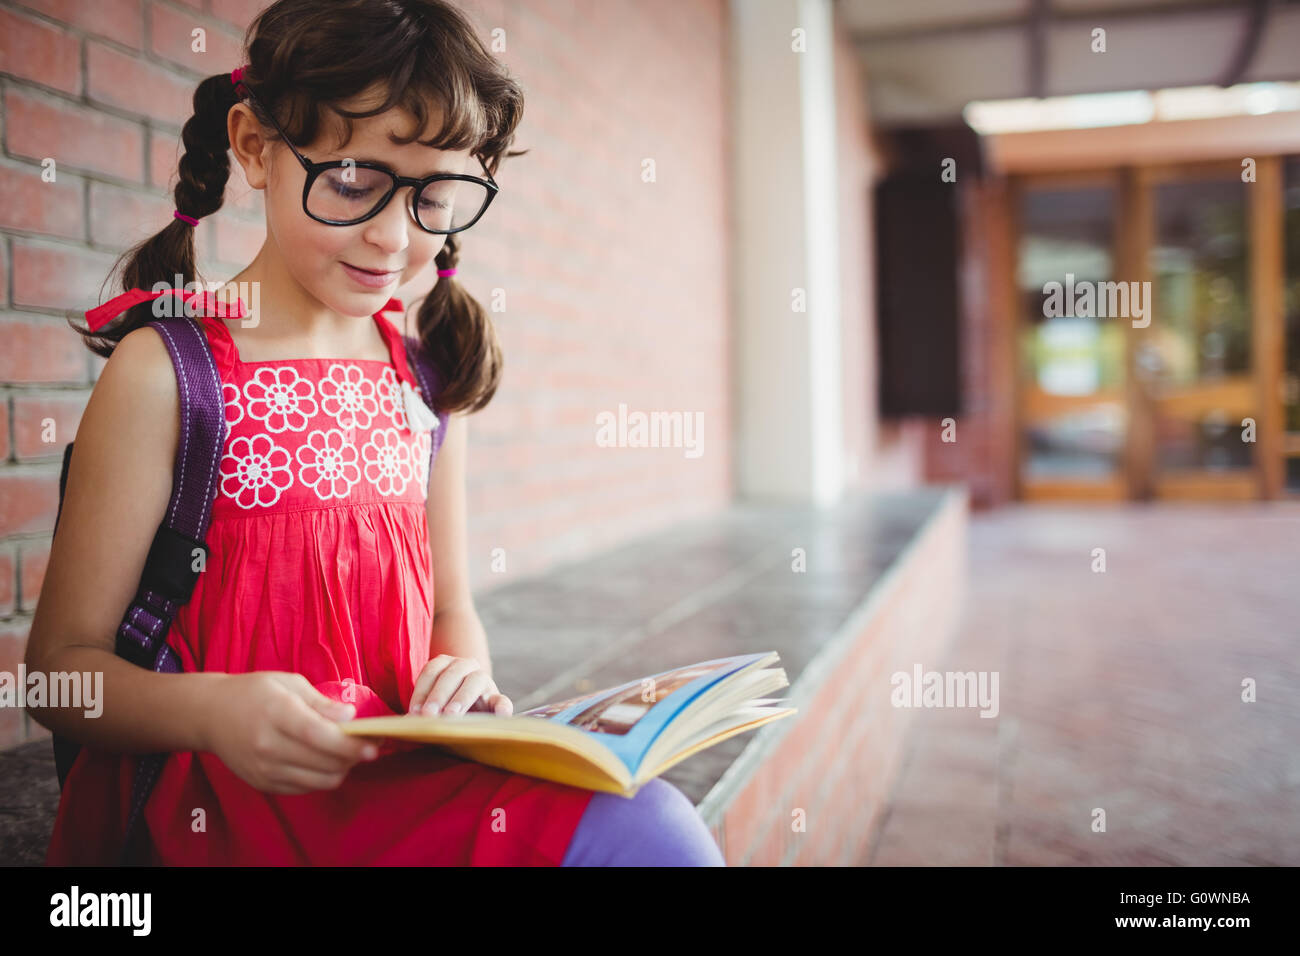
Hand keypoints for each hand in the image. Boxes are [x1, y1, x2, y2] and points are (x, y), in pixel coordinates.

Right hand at [203, 672, 379, 793]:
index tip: (372, 745)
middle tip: (369, 746)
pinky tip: (327, 761)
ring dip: (342, 769)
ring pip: (319, 780)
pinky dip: (323, 777)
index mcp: (276, 713)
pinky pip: (305, 788)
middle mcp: (268, 746)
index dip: (349, 744)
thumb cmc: (254, 693)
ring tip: (349, 753)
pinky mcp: (263, 783)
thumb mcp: (288, 684)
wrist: (210, 715)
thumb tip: (350, 717)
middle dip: (353, 757)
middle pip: (323, 762)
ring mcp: (264, 769)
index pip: (318, 736)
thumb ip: (321, 703)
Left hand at [408, 655, 512, 716]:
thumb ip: (420, 709)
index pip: (432, 671)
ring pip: (475, 680)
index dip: (421, 690)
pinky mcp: (498, 698)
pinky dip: (503, 706)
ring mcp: (485, 682)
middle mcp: (467, 667)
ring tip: (451, 715)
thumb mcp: (431, 704)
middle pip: (452, 674)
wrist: (469, 712)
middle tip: (428, 715)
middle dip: (438, 695)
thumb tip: (403, 723)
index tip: (413, 712)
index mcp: (446, 665)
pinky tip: (501, 715)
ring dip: (462, 697)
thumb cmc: (442, 708)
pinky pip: (503, 700)